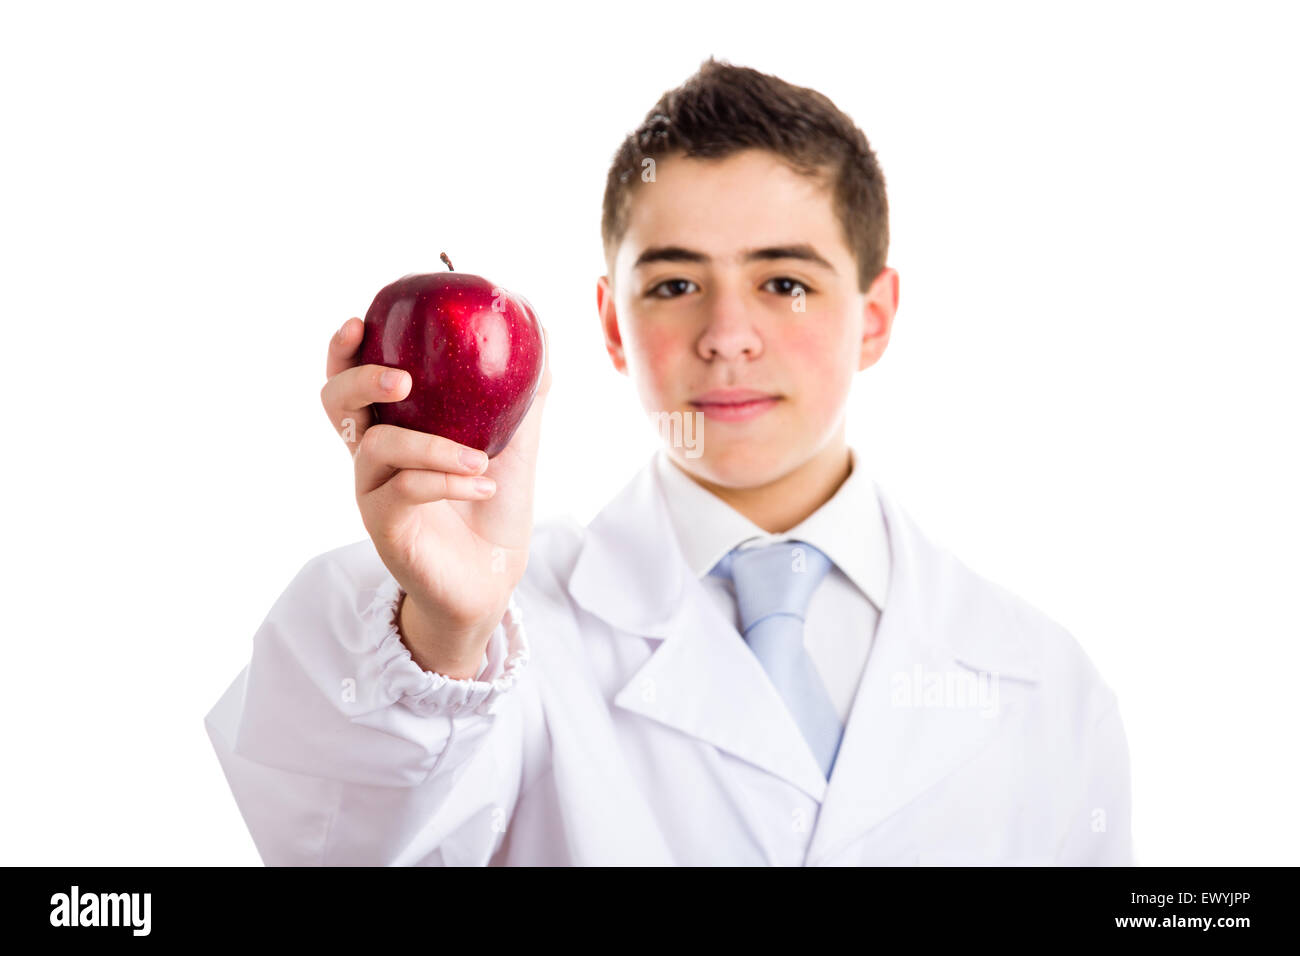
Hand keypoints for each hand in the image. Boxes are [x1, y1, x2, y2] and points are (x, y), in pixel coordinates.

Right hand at [320, 317, 551, 675]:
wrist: (493, 578)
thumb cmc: (494, 508)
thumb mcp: (515, 443)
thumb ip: (523, 393)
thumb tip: (544, 333)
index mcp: (394, 428)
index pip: (350, 380)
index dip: (344, 350)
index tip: (360, 320)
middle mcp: (373, 458)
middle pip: (335, 404)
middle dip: (360, 380)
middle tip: (401, 378)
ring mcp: (373, 493)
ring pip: (378, 446)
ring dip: (433, 444)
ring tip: (482, 459)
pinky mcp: (385, 527)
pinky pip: (405, 490)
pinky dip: (447, 481)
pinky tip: (485, 485)